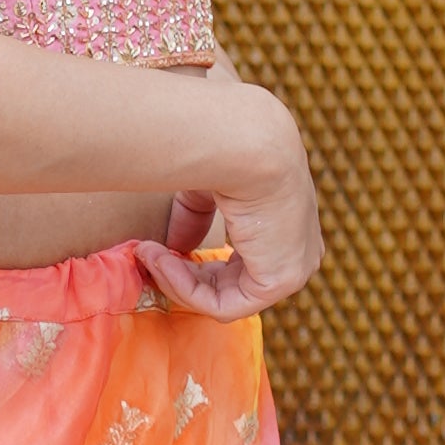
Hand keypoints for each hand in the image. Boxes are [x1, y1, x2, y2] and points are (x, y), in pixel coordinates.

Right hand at [138, 99, 319, 317]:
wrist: (246, 141)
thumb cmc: (229, 151)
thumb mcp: (207, 193)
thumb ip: (192, 222)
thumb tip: (168, 250)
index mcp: (286, 226)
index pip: (240, 263)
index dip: (196, 264)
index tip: (159, 249)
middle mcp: (297, 250)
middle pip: (231, 284)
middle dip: (183, 276)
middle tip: (147, 256)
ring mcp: (294, 268)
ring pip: (225, 298)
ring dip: (178, 280)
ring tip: (148, 253)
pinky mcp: (282, 280)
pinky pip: (225, 304)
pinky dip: (187, 289)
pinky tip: (163, 260)